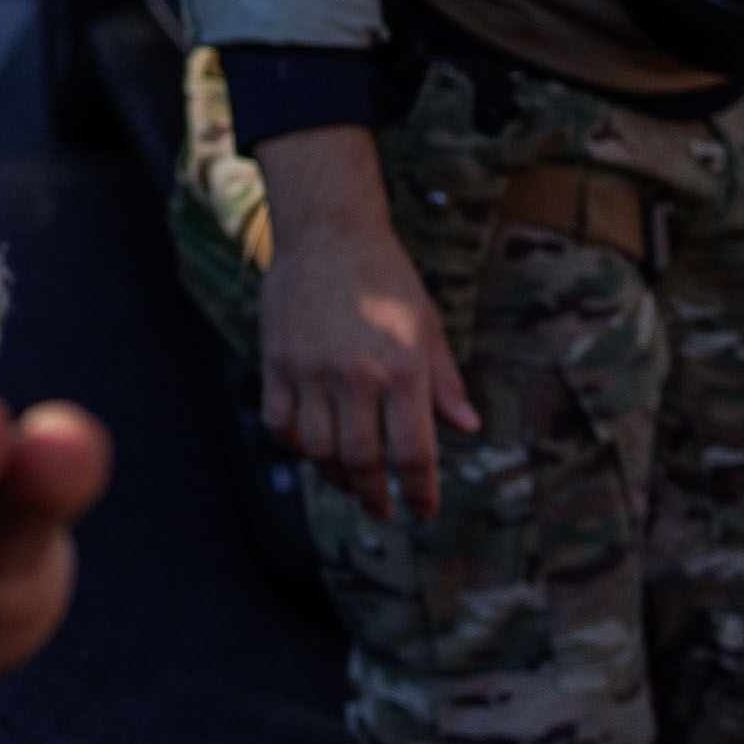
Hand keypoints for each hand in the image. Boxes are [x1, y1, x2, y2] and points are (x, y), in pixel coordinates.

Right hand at [252, 123, 474, 518]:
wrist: (328, 233)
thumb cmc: (386, 278)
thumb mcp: (428, 326)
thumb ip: (444, 383)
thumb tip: (467, 428)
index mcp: (403, 368)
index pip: (413, 453)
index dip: (420, 492)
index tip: (423, 511)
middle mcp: (356, 375)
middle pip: (362, 461)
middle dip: (375, 496)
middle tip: (383, 509)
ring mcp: (310, 370)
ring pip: (319, 450)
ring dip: (337, 477)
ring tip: (351, 484)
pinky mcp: (276, 363)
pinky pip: (281, 424)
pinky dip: (297, 446)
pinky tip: (313, 448)